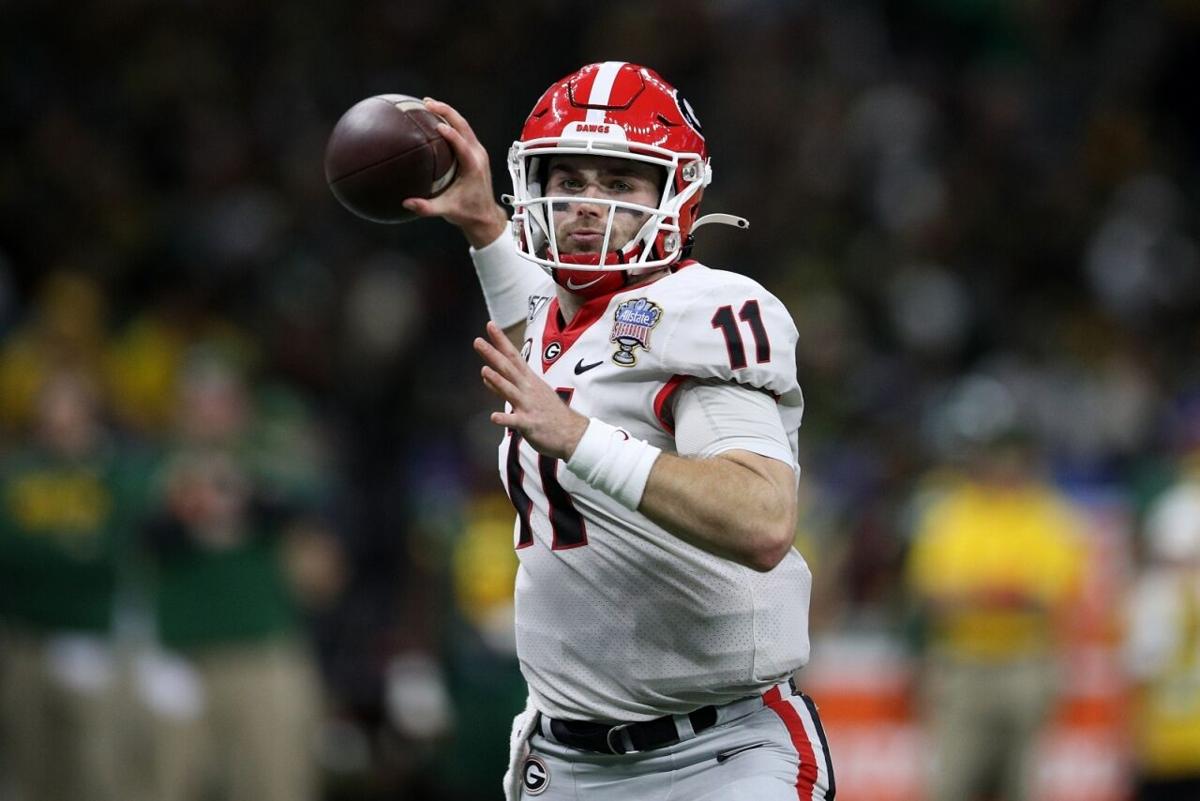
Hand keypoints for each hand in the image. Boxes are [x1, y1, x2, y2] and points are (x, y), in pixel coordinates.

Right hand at [403, 98, 508, 247]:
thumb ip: (426, 207)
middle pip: (463, 126)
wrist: (485, 215)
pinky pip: (464, 131)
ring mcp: (478, 152)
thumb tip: (407, 203)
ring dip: (448, 112)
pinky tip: (436, 117)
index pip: (462, 144)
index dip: (450, 134)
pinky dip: (451, 121)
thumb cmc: (468, 212)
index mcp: (473, 167)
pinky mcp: (476, 152)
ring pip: (464, 125)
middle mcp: (478, 155)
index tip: (436, 125)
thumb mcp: (446, 211)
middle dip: (446, 111)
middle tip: (427, 103)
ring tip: (429, 103)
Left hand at [475, 321, 588, 459]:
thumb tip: (485, 375)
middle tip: (478, 341)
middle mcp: (528, 390)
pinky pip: (515, 422)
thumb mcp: (529, 394)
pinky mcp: (530, 424)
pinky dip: (505, 419)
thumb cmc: (550, 413)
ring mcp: (529, 406)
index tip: (490, 325)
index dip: (501, 341)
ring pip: (511, 391)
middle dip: (493, 354)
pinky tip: (494, 417)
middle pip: (509, 369)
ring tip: (484, 370)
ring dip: (498, 381)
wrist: (573, 434)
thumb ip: (505, 386)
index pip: (513, 356)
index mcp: (529, 381)